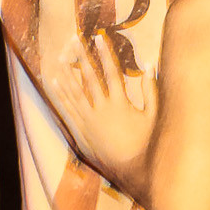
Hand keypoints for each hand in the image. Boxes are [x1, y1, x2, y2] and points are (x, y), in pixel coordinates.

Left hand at [46, 32, 157, 183]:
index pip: (110, 72)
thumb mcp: (155, 115)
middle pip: (88, 79)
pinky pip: (67, 111)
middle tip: (73, 40)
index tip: (99, 38)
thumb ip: (151, 89)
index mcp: (119, 104)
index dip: (105, 53)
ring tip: (59, 58)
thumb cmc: (147, 143)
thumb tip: (150, 63)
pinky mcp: (80, 133)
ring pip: (73, 94)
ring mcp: (88, 123)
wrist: (131, 172)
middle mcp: (100, 111)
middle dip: (81, 58)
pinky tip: (54, 84)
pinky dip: (60, 96)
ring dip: (65, 74)